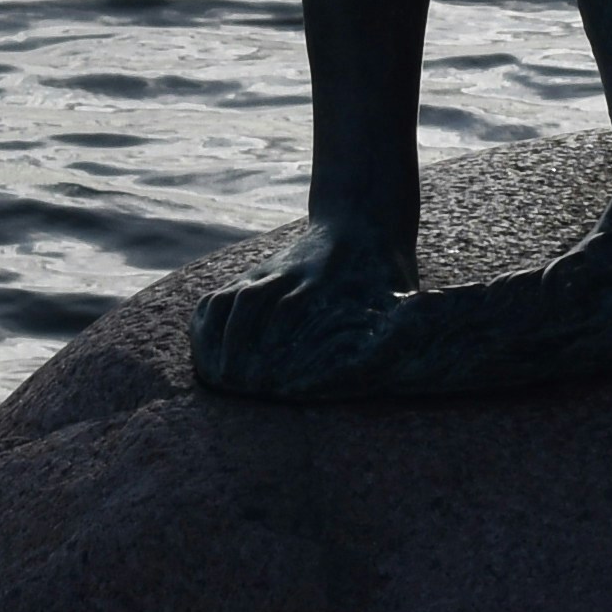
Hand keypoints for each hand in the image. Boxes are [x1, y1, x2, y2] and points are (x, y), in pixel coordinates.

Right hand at [190, 206, 413, 399]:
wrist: (362, 223)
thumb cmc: (384, 277)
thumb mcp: (399, 296)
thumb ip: (397, 324)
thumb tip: (407, 342)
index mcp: (327, 281)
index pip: (293, 310)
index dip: (280, 346)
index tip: (274, 381)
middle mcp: (293, 275)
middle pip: (256, 306)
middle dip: (244, 348)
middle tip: (238, 387)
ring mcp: (269, 274)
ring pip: (235, 299)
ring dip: (221, 339)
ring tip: (217, 377)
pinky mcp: (253, 277)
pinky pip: (219, 297)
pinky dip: (206, 323)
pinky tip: (203, 352)